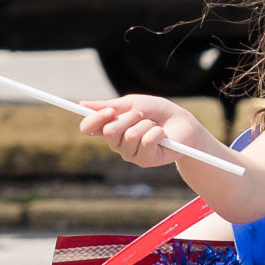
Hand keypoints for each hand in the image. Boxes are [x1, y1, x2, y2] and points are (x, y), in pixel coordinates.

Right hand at [79, 94, 201, 168]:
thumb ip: (110, 105)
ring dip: (146, 124)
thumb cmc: (157, 112)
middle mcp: (116, 143)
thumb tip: (82, 104)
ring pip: (130, 135)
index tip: (110, 110)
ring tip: (154, 125)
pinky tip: (161, 135)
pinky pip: (146, 142)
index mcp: (109, 128)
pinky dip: (156, 132)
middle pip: (110, 130)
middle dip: (129, 117)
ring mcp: (130, 154)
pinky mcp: (145, 161)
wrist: (182, 123)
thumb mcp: (133, 103)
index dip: (95, 119)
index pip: (88, 128)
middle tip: (142, 114)